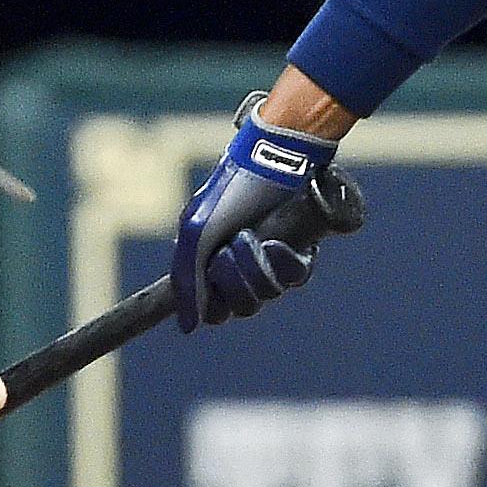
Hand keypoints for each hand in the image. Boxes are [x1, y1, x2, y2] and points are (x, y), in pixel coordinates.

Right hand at [168, 95, 337, 333]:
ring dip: (258, 267)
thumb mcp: (196, 232)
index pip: (214, 312)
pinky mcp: (300, 250)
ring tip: (254, 235)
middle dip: (236, 278)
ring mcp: (272, 260)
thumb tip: (189, 326)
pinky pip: (295, 277)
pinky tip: (278, 242)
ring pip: (268, 294)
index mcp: (211, 264)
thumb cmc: (230, 192)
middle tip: (234, 245)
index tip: (214, 282)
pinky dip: (285, 262)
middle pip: (242, 307)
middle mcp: (243, 266)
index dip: (214, 303)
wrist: (274, 159)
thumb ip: (186, 280)